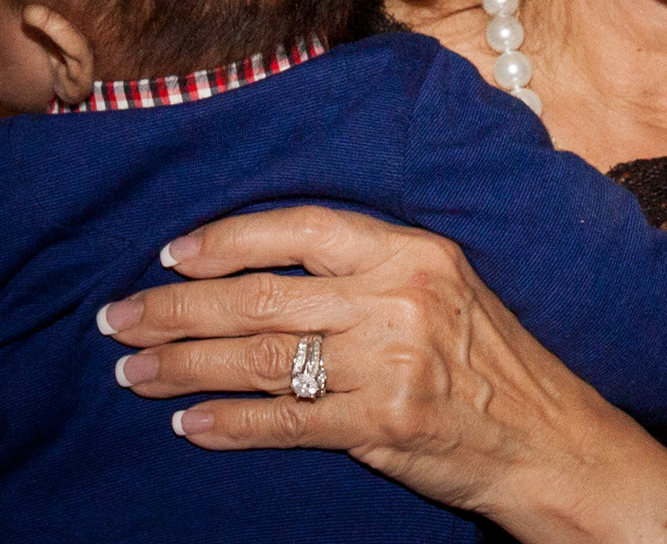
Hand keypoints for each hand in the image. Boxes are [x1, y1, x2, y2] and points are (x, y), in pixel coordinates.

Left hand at [98, 205, 666, 543]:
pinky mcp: (385, 422)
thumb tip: (258, 273)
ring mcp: (393, 361)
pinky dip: (228, 424)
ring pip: (262, 360)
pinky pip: (285, 421)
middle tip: (117, 318)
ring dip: (183, 367)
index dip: (227, 239)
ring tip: (133, 372)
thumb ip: (367, 273)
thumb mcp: (443, 289)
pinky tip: (189, 423)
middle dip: (177, 309)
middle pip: (263, 298)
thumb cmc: (489, 361)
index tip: (171, 254)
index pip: (301, 229)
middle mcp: (401, 297)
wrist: (549, 437)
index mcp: (413, 251)